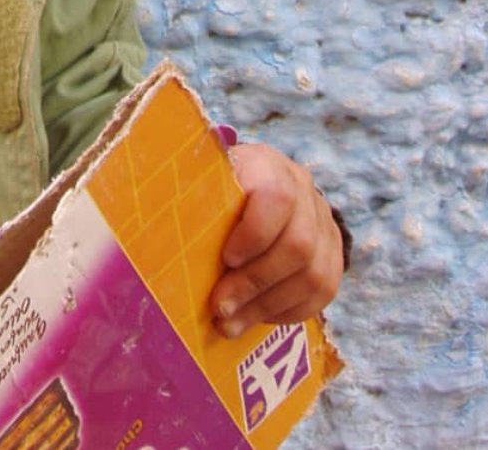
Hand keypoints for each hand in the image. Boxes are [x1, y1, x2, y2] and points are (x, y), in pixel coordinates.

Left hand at [210, 142, 344, 338]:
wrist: (252, 183)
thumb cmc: (212, 188)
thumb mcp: (201, 182)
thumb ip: (191, 198)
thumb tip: (154, 229)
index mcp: (267, 164)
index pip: (276, 196)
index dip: (254, 233)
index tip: (226, 259)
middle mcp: (303, 188)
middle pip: (297, 245)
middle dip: (255, 283)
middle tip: (220, 307)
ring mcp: (323, 221)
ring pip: (313, 275)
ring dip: (268, 306)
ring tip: (231, 324)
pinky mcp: (333, 252)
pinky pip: (323, 292)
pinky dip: (288, 312)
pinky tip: (258, 318)